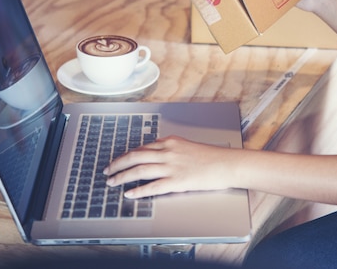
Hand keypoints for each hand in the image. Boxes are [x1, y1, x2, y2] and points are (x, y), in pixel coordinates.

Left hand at [103, 136, 236, 198]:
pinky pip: (152, 187)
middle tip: (108, 171)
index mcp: (171, 142)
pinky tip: (130, 194)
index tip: (118, 161)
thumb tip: (159, 155)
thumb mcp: (189, 146)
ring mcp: (171, 167)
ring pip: (139, 170)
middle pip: (135, 156)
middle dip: (118, 164)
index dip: (126, 155)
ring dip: (122, 177)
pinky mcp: (177, 181)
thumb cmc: (212, 157)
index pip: (142, 148)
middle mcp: (168, 152)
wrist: (227, 164)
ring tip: (113, 183)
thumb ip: (172, 149)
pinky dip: (138, 191)